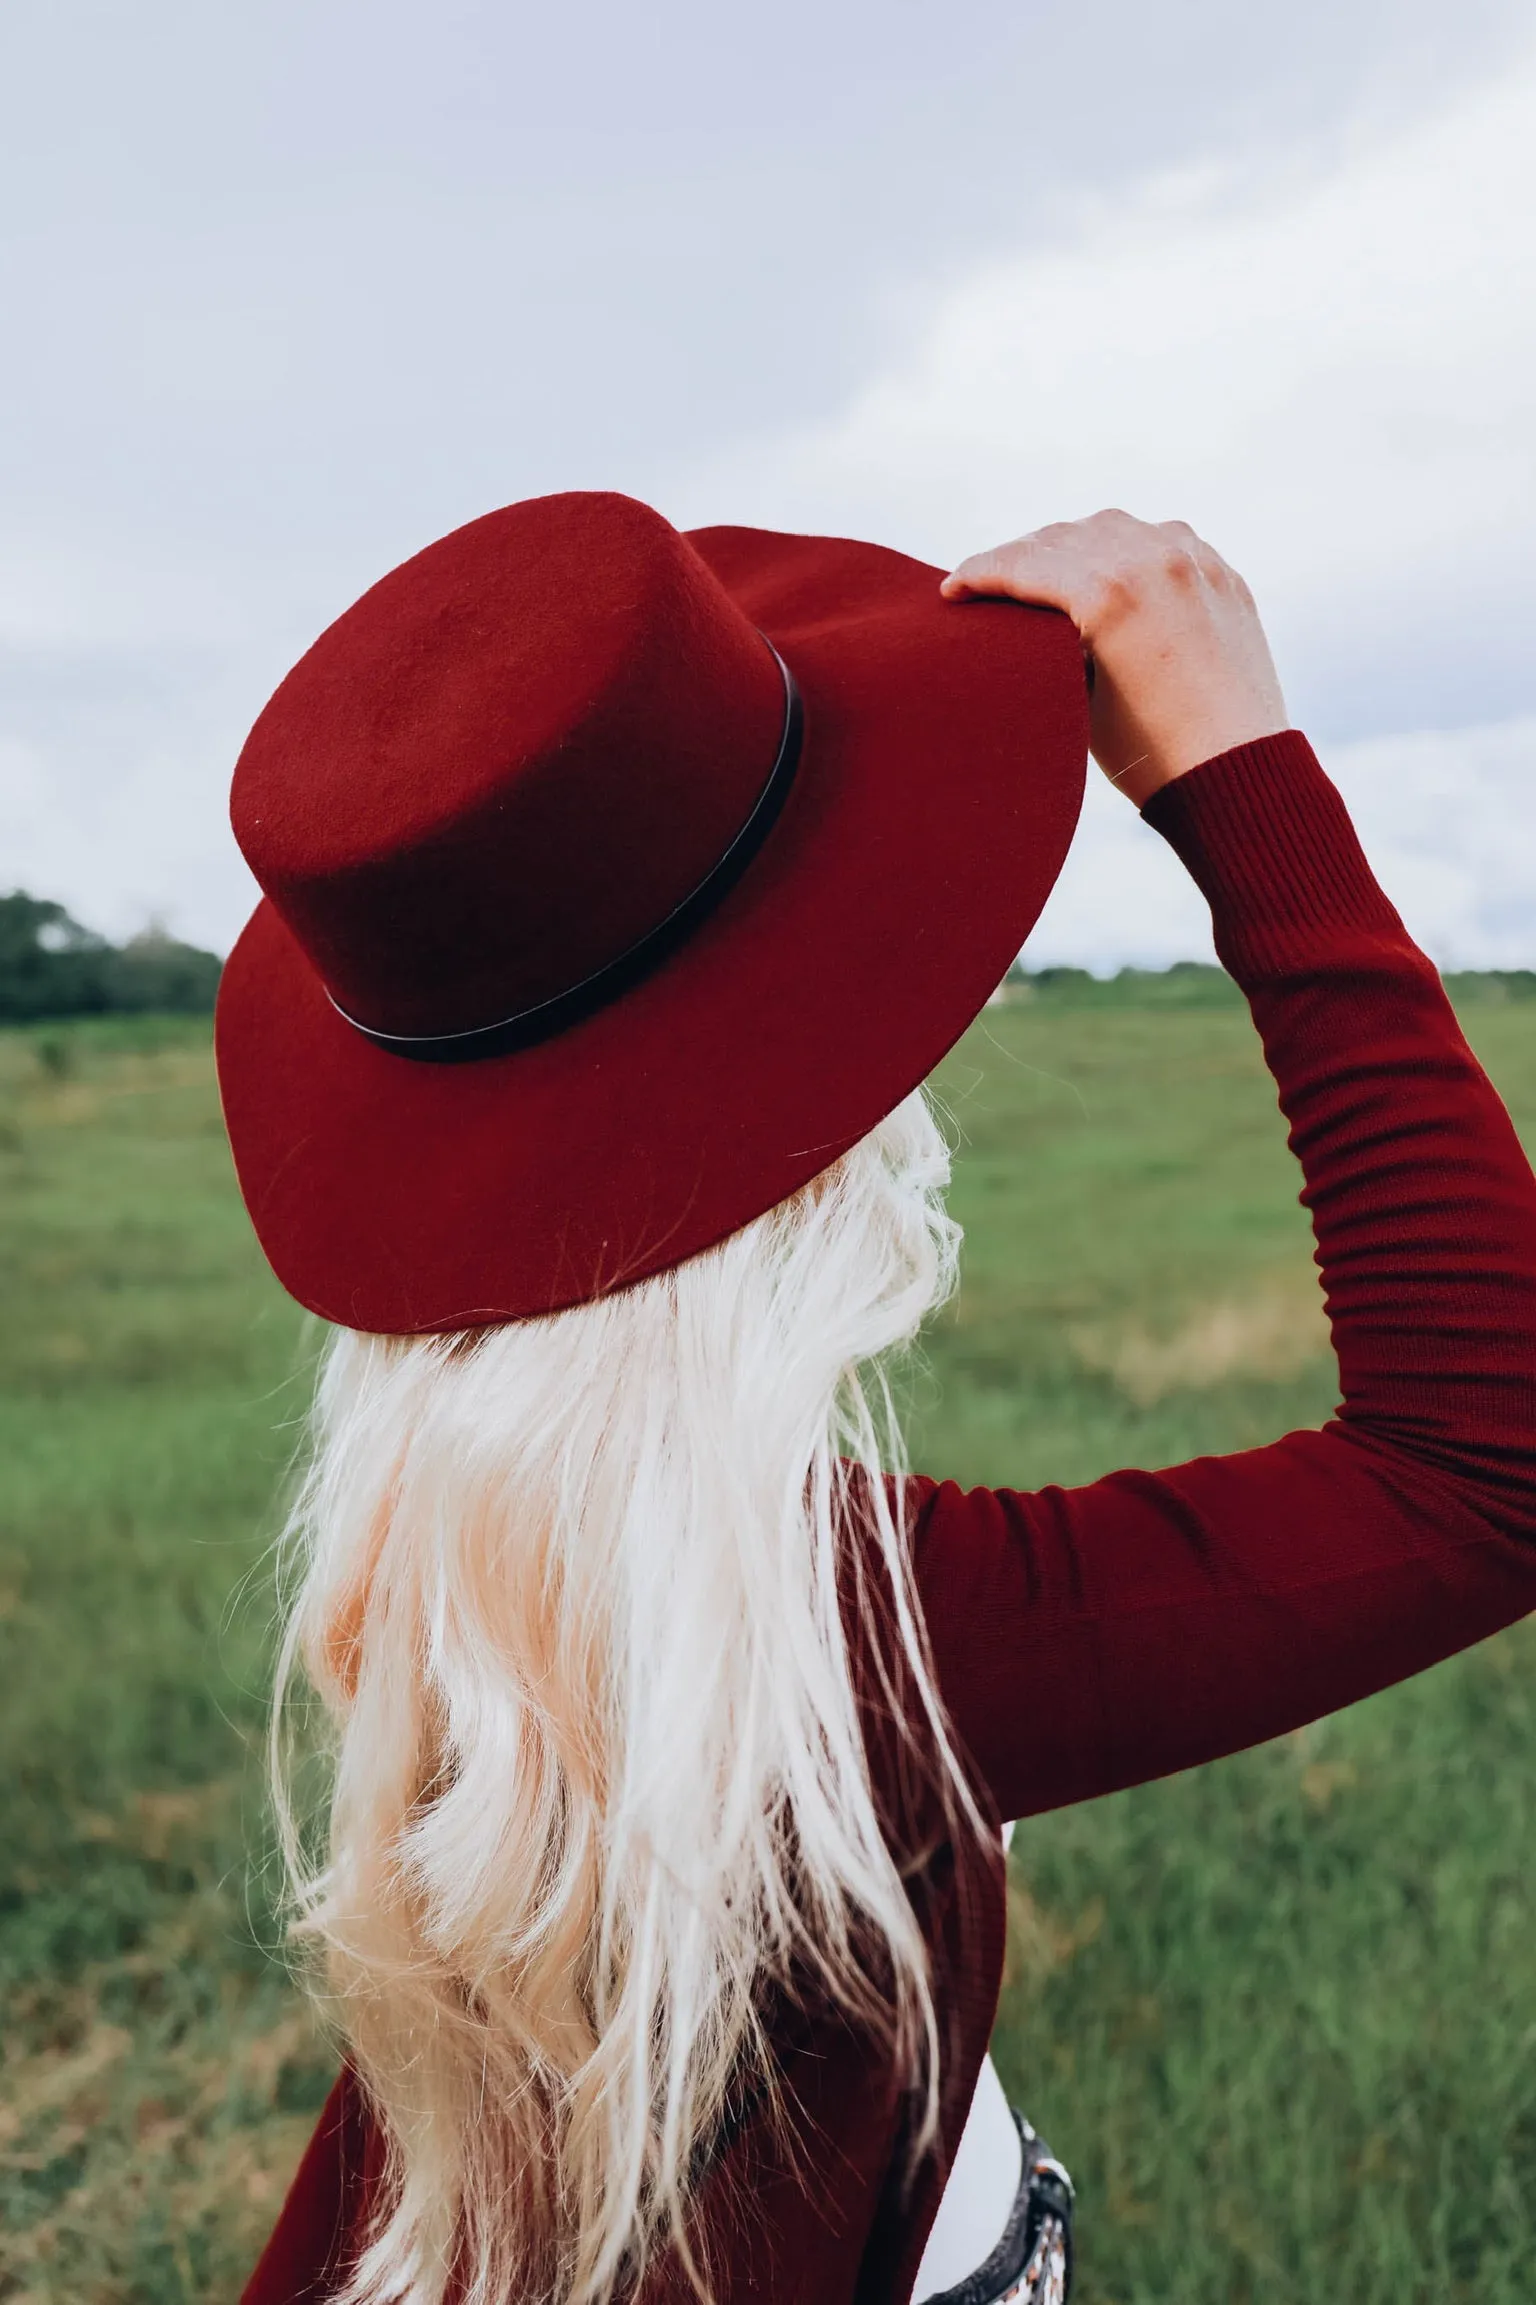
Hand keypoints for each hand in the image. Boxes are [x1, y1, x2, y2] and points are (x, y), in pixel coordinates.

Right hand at [942, 510, 1288, 806]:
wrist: (1237, 774)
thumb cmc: (1150, 754)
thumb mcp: (1077, 696)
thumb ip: (1049, 642)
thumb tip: (1024, 619)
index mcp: (1107, 593)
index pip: (1023, 565)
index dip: (977, 575)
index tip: (951, 589)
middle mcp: (1151, 560)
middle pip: (1061, 537)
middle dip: (1018, 558)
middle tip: (989, 581)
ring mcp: (1193, 561)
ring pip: (1111, 527)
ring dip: (1071, 544)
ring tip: (1046, 570)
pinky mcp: (1221, 573)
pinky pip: (1161, 538)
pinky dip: (1126, 548)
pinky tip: (1109, 568)